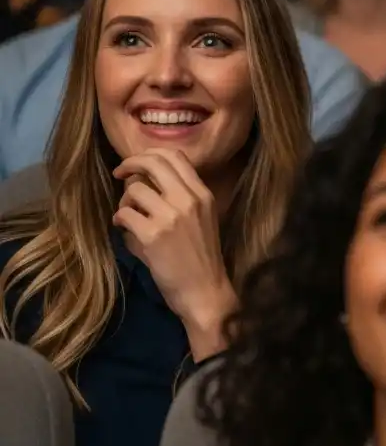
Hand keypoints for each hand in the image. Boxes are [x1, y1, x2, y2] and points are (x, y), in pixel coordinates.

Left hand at [112, 149, 236, 360]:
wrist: (205, 290)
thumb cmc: (201, 257)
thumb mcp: (202, 219)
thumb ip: (180, 197)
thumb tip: (143, 181)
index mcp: (203, 194)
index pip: (176, 156)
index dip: (151, 154)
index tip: (138, 165)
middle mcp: (189, 199)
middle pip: (154, 163)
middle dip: (130, 164)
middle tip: (120, 174)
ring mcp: (171, 216)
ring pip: (134, 190)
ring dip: (124, 202)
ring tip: (127, 216)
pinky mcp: (153, 235)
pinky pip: (124, 215)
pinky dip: (119, 221)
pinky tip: (125, 231)